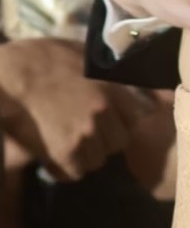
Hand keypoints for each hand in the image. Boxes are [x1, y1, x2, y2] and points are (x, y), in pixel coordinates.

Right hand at [0, 38, 151, 178]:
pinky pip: (75, 173)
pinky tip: (56, 158)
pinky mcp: (62, 152)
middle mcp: (104, 113)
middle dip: (106, 140)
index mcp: (113, 89)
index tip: (113, 120)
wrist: (9, 75)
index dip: (124, 120)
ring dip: (86, 156)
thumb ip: (106, 70)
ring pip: (98, 160)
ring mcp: (85, 134)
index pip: (139, 116)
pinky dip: (66, 169)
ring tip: (70, 147)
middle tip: (88, 135)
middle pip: (120, 142)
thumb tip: (120, 74)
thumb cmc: (41, 57)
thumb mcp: (84, 54)